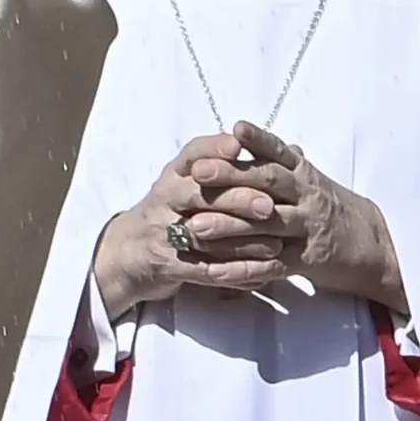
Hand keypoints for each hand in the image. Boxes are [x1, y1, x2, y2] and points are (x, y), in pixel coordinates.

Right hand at [91, 133, 295, 319]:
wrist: (129, 254)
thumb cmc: (170, 213)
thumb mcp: (189, 183)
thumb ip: (232, 167)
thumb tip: (290, 150)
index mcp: (173, 176)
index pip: (192, 154)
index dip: (214, 149)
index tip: (239, 147)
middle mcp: (164, 199)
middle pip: (199, 194)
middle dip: (236, 198)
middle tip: (268, 206)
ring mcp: (163, 233)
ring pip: (204, 235)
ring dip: (241, 241)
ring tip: (275, 245)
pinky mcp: (169, 265)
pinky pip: (205, 270)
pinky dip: (236, 273)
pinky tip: (263, 273)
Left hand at [203, 121, 406, 312]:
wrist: (374, 246)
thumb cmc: (332, 207)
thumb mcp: (310, 179)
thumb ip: (277, 159)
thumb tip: (244, 132)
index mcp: (304, 175)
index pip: (279, 152)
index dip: (258, 140)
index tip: (235, 128)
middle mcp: (306, 197)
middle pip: (268, 182)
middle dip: (231, 176)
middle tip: (197, 172)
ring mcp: (307, 229)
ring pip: (265, 225)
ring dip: (228, 226)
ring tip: (195, 225)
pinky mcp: (306, 261)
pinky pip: (271, 266)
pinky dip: (243, 270)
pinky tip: (216, 271)